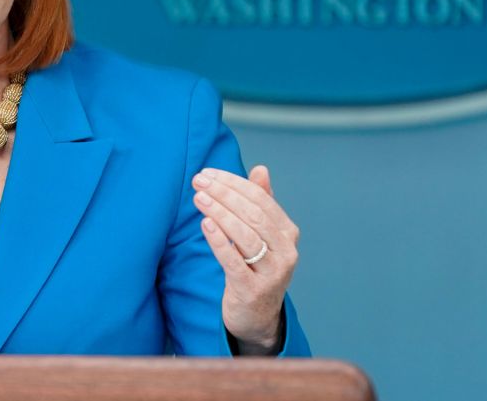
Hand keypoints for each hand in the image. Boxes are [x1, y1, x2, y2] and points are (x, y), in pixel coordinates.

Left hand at [192, 165, 298, 352]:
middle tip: (199, 181)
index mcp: (288, 233)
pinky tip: (205, 224)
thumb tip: (261, 169)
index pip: (261, 200)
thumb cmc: (256, 269)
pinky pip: (234, 261)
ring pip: (245, 236)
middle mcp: (285, 252)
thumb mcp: (262, 237)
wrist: (257, 317)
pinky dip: (220, 241)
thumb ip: (262, 203)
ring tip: (199, 198)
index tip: (209, 173)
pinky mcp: (252, 290)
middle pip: (253, 215)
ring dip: (220, 213)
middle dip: (224, 194)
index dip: (234, 183)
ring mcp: (271, 273)